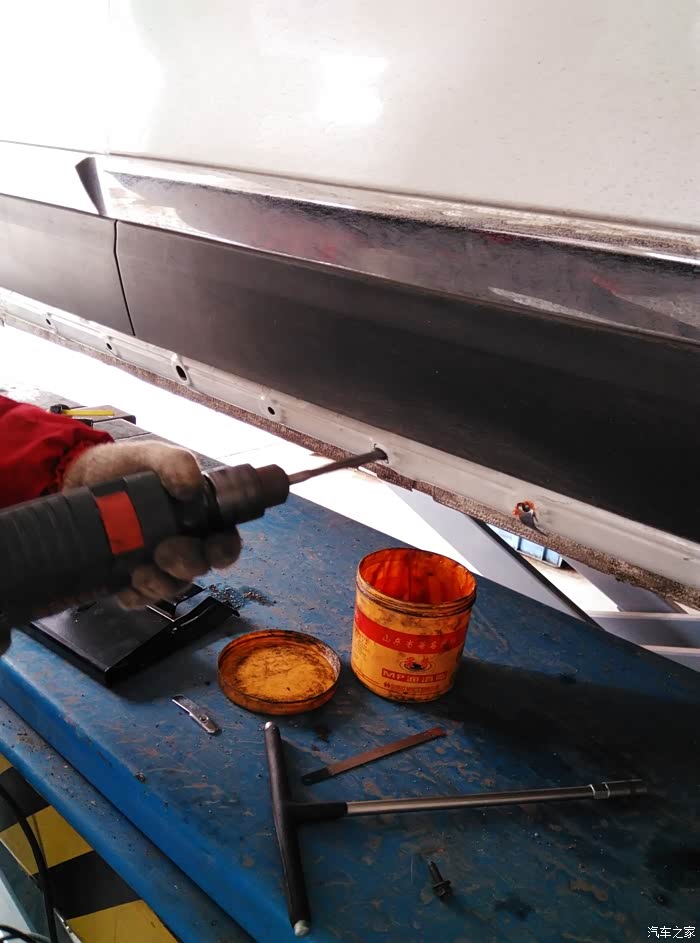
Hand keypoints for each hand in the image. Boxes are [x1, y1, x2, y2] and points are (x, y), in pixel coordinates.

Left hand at [62, 440, 240, 607]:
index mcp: (199, 517)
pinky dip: (135, 595)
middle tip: (165, 551)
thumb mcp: (153, 455)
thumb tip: (190, 488)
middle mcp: (183, 544)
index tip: (213, 548)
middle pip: (199, 567)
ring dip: (160, 583)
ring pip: (171, 586)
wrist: (79, 478)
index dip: (225, 550)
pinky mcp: (128, 579)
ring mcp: (157, 564)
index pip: (224, 541)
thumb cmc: (125, 465)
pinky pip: (139, 598)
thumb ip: (176, 462)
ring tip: (139, 569)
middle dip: (187, 564)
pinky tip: (125, 584)